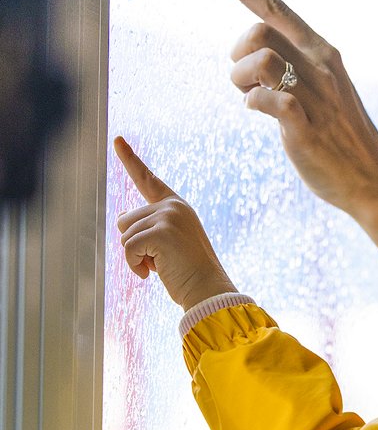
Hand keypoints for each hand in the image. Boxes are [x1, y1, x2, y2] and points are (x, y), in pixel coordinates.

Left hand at [113, 137, 237, 310]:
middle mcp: (173, 207)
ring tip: (161, 266)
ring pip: (124, 234)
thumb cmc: (188, 272)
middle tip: (161, 260)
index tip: (117, 140)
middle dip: (135, 244)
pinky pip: (128, 248)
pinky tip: (152, 274)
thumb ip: (147, 226)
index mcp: (177, 206)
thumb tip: (121, 215)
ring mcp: (167, 217)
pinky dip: (134, 265)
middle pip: (125, 219)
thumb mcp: (167, 243)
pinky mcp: (160, 232)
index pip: (148, 180)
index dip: (130, 159)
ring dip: (135, 256)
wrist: (208, 289)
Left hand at [212, 0, 377, 219]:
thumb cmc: (342, 135)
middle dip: (238, 54)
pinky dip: (253, 104)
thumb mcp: (327, 87)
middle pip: (258, 31)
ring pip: (259, 60)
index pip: (278, 9)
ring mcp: (316, 98)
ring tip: (254, 98)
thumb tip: (258, 51)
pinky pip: (266, 101)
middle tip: (248, 84)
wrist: (373, 178)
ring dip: (241, 80)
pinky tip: (261, 114)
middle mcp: (321, 68)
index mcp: (324, 53)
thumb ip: (298, 64)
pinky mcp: (306, 129)